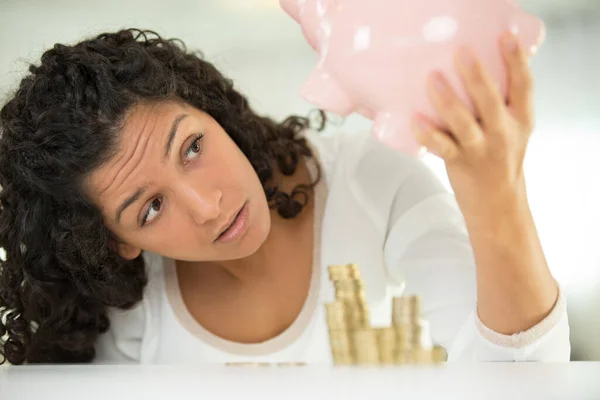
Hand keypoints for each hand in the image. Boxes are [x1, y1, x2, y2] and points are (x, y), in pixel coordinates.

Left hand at [412, 32, 532, 224]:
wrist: (499, 204)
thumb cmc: (501, 160)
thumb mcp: (513, 130)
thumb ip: (501, 105)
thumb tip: (475, 72)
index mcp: (520, 120)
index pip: (523, 85)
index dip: (516, 60)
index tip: (505, 38)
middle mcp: (503, 133)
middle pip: (490, 100)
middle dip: (476, 76)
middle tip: (461, 53)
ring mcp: (481, 149)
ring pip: (463, 122)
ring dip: (447, 100)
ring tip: (433, 79)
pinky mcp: (460, 162)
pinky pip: (442, 146)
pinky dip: (427, 134)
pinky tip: (415, 119)